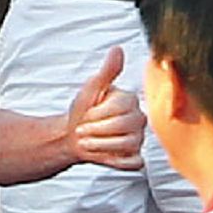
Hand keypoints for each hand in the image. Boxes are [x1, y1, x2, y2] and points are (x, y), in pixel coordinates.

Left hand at [66, 47, 145, 170]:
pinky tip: (103, 153)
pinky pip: (132, 162)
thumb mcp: (91, 88)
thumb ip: (107, 71)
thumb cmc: (82, 112)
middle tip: (84, 129)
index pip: (121, 107)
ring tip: (89, 141)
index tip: (87, 114)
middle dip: (98, 130)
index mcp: (130, 101)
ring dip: (101, 145)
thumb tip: (117, 50)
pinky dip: (115, 160)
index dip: (99, 113)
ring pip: (127, 144)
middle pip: (125, 126)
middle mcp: (139, 119)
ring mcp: (138, 140)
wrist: (72, 137)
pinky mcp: (134, 158)